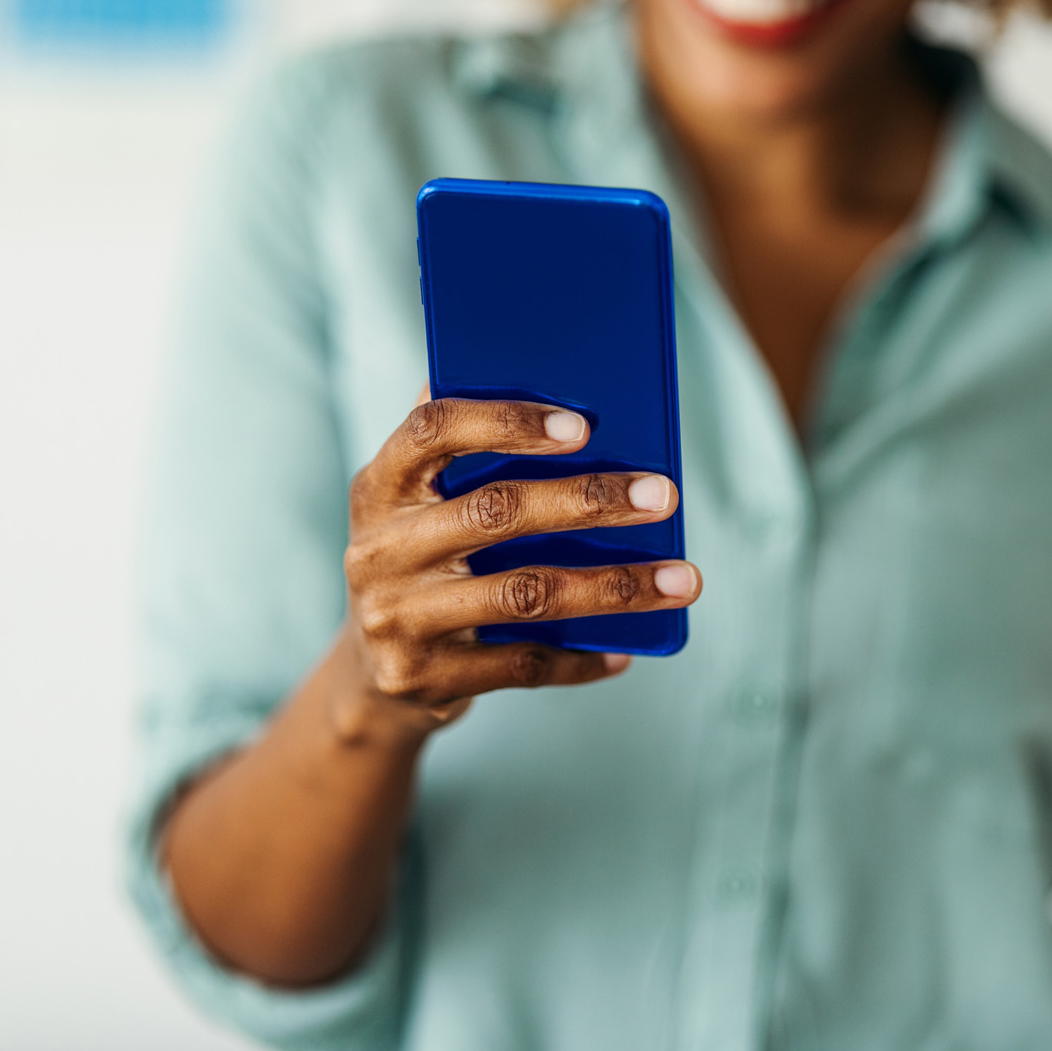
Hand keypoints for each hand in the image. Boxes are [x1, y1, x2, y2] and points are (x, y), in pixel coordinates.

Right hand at [338, 397, 699, 735]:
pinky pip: (524, 664)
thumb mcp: (419, 504)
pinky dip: (583, 657)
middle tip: (664, 495)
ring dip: (614, 586)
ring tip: (682, 579)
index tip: (583, 426)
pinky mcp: (425, 678)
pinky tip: (629, 647)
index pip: (433, 430)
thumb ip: (461, 448)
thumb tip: (537, 372)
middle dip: (590, 501)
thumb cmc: (422, 560)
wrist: (369, 674)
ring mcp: (398, 618)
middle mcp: (379, 550)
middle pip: (496, 512)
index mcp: (379, 487)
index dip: (506, 420)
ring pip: (525, 594)